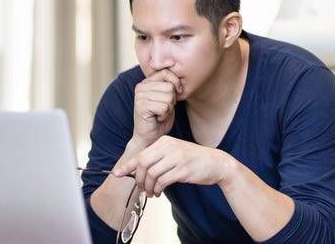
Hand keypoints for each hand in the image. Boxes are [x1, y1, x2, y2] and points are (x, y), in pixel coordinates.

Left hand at [114, 136, 235, 197]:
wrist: (216, 163)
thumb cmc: (193, 160)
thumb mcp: (174, 153)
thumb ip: (158, 158)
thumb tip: (138, 171)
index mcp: (164, 141)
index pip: (141, 154)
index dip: (128, 166)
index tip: (118, 174)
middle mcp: (169, 147)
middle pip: (144, 164)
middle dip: (139, 179)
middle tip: (142, 189)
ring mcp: (176, 157)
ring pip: (152, 174)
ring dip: (149, 187)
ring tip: (152, 193)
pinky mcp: (183, 170)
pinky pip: (163, 181)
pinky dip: (158, 189)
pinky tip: (159, 192)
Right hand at [132, 69, 181, 147]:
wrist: (150, 137)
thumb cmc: (160, 118)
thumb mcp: (167, 98)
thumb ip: (170, 86)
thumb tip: (180, 79)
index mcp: (146, 82)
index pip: (166, 72)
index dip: (176, 82)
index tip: (177, 93)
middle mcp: (141, 87)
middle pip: (169, 86)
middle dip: (171, 100)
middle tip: (163, 108)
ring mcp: (139, 96)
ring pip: (168, 97)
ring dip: (168, 109)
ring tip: (159, 113)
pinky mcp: (141, 107)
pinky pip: (164, 107)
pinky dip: (164, 115)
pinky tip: (157, 118)